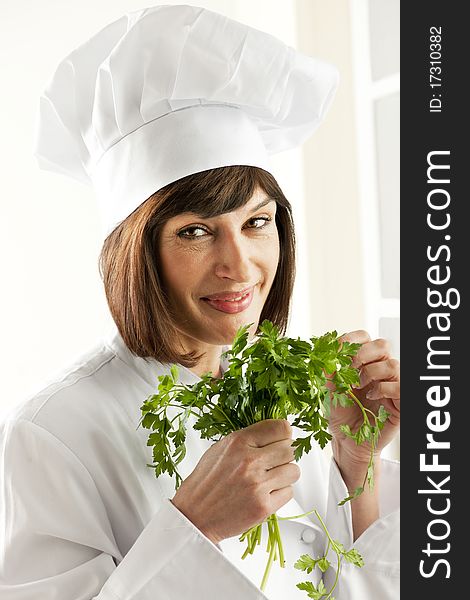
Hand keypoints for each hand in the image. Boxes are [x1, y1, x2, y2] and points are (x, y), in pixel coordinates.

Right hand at [171, 419, 299, 544]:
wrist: (194, 515)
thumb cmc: (205, 482)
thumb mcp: (221, 448)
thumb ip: (248, 438)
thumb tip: (274, 433)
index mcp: (238, 442)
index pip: (281, 428)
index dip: (283, 434)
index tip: (281, 439)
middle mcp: (250, 461)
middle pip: (290, 449)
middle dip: (284, 455)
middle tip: (274, 461)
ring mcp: (258, 484)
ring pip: (294, 471)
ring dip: (285, 474)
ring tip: (268, 478)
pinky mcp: (264, 506)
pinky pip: (289, 493)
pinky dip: (280, 493)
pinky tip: (265, 492)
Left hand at [329, 330, 399, 476]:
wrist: (346, 440)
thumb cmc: (340, 412)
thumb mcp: (328, 386)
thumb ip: (328, 367)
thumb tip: (326, 349)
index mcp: (364, 360)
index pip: (364, 337)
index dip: (351, 341)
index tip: (337, 355)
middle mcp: (381, 368)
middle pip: (382, 345)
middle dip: (361, 355)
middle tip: (348, 372)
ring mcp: (393, 383)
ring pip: (392, 364)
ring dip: (371, 373)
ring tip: (357, 387)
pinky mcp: (401, 401)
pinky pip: (400, 385)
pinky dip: (384, 388)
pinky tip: (372, 396)